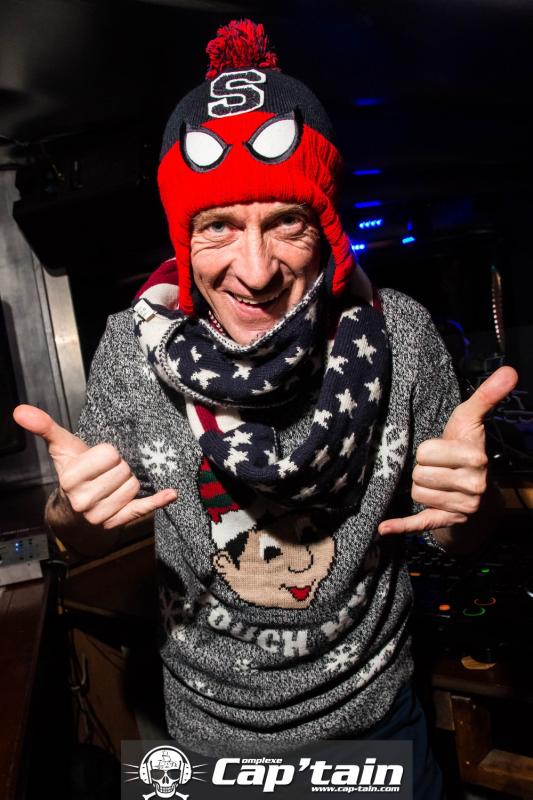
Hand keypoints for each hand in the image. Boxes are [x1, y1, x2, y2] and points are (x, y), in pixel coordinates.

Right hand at [13, 404, 176, 528]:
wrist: (71, 513)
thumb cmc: (72, 474)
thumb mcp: (61, 449)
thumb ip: (44, 427)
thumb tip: (20, 410)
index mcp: (70, 478)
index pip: (110, 454)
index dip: (108, 453)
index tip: (100, 458)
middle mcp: (83, 501)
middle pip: (124, 471)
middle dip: (119, 467)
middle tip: (107, 472)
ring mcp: (100, 516)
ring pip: (133, 487)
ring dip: (128, 481)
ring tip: (113, 483)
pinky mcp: (117, 524)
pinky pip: (143, 509)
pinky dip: (158, 501)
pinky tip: (171, 493)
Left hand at [378, 366, 517, 534]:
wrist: (478, 489)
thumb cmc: (466, 447)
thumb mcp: (471, 420)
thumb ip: (486, 396)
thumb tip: (510, 371)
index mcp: (476, 458)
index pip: (425, 452)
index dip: (427, 450)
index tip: (440, 451)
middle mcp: (473, 486)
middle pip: (418, 474)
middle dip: (423, 469)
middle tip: (438, 468)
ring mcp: (461, 508)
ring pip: (415, 494)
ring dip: (420, 487)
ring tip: (437, 482)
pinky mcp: (447, 522)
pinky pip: (420, 524)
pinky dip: (401, 526)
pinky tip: (384, 527)